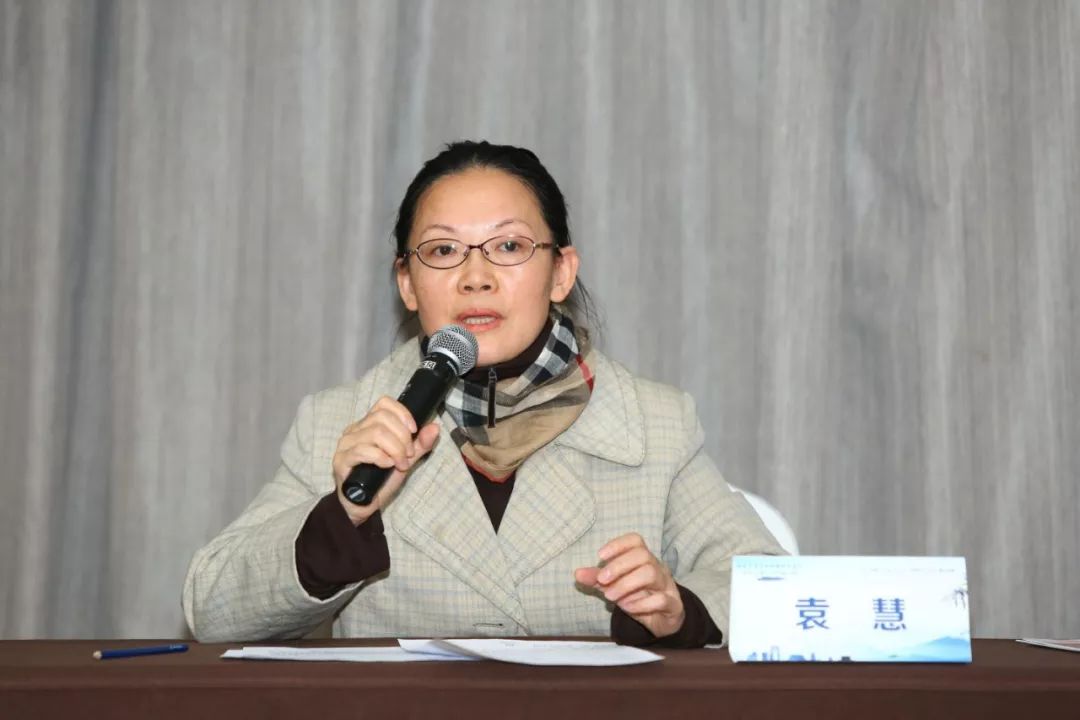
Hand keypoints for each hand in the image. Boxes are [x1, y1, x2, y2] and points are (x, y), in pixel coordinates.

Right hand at [332, 396, 439, 525]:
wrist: (363, 505)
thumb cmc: (380, 480)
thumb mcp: (405, 460)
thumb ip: (420, 444)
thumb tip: (434, 427)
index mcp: (368, 425)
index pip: (384, 403)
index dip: (402, 414)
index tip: (413, 431)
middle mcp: (354, 430)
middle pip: (382, 418)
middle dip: (402, 436)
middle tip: (409, 455)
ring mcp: (346, 444)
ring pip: (375, 432)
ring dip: (395, 448)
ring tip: (401, 463)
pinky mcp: (341, 460)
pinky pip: (362, 450)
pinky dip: (381, 457)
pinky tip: (388, 465)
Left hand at [574, 533, 684, 638]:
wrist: (664, 620)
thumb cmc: (638, 596)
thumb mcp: (615, 586)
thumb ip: (598, 579)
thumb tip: (577, 573)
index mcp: (643, 559)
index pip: (635, 540)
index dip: (618, 544)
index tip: (600, 556)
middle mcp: (657, 568)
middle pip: (642, 555)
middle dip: (619, 566)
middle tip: (602, 581)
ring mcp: (667, 585)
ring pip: (651, 573)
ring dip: (626, 584)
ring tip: (610, 596)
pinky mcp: (673, 604)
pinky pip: (661, 599)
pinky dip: (641, 603)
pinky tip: (628, 608)